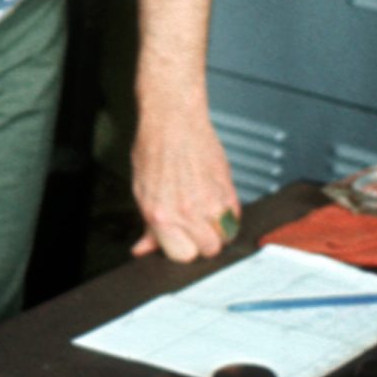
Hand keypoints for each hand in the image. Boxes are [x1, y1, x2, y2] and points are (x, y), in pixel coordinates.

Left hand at [129, 103, 239, 261]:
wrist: (174, 120)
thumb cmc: (154, 148)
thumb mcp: (140, 190)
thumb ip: (147, 225)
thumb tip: (144, 248)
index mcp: (161, 215)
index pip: (181, 256)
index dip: (180, 251)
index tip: (178, 243)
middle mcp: (188, 211)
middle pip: (207, 250)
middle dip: (201, 243)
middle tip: (192, 230)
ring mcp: (211, 201)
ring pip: (225, 237)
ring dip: (217, 231)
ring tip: (204, 216)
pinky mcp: (228, 188)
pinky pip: (236, 217)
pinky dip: (228, 215)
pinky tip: (214, 202)